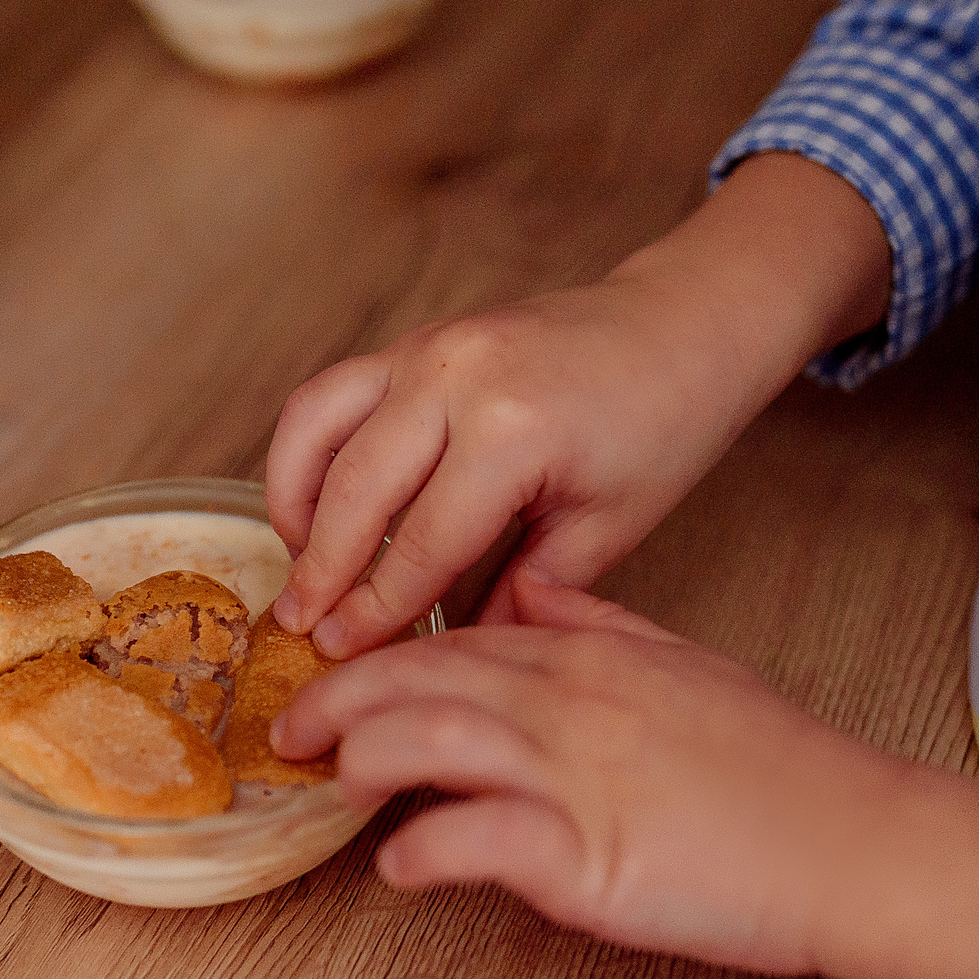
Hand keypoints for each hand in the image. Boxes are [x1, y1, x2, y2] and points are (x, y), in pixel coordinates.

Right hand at [262, 152, 893, 657]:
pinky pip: (332, 393)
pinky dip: (309, 450)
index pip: (422, 544)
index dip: (376, 609)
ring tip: (297, 565)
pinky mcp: (416, 339)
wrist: (684, 324)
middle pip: (356, 489)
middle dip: (321, 569)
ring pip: (317, 425)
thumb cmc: (663, 425)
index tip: (339, 655)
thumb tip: (452, 655)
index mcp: (513, 431)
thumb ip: (523, 593)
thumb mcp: (606, 528)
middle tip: (297, 628)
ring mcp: (428, 347)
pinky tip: (316, 503)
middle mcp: (455, 377)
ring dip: (293, 501)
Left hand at [277, 577, 978, 978]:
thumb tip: (533, 584)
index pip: (452, 639)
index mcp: (586, 653)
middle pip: (416, 679)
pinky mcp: (587, 856)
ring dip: (363, 764)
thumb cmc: (775, 765)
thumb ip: (600, 621)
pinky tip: (399, 868)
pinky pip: (473, 841)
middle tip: (290, 733)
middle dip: (337, 701)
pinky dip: (420, 853)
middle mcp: (567, 700)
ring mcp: (574, 774)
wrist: (855, 838)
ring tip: (333, 790)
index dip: (377, 659)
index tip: (331, 684)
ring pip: (426, 740)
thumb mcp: (682, 662)